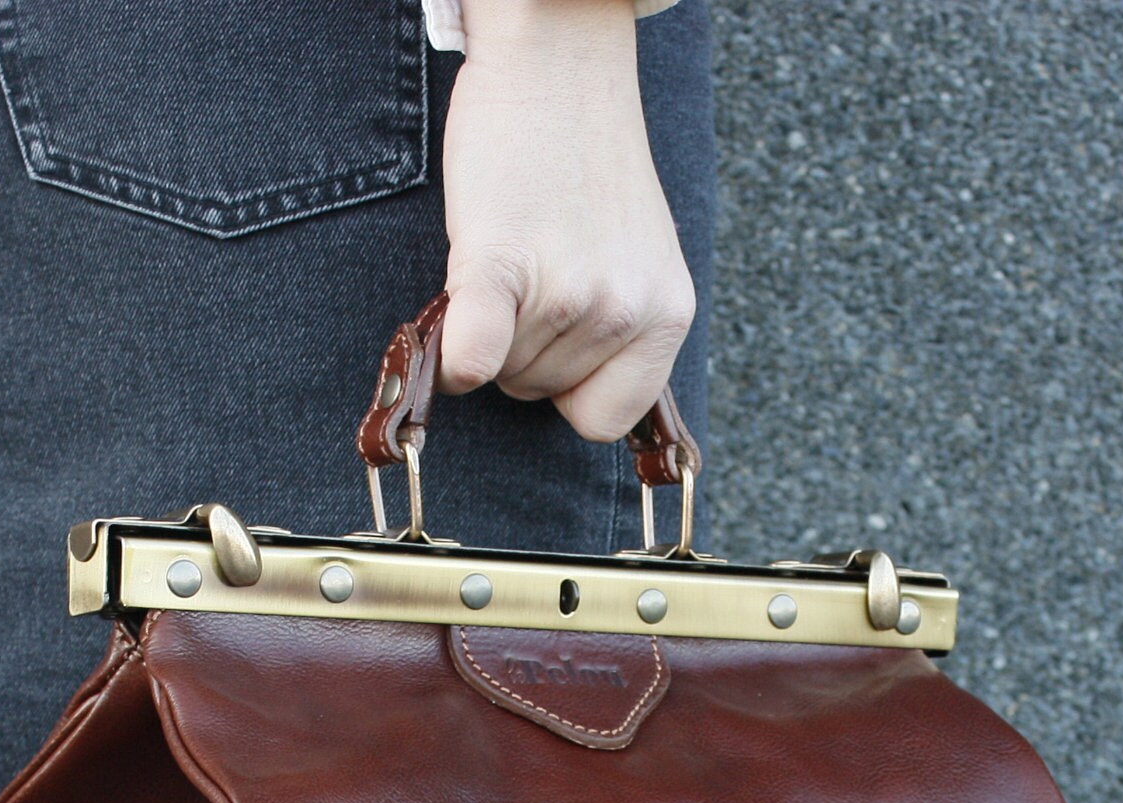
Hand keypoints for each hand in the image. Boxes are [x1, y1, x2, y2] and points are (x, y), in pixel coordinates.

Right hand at [436, 0, 694, 441]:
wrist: (558, 62)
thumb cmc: (584, 167)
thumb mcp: (634, 260)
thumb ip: (619, 334)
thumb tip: (568, 406)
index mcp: (667, 315)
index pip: (605, 420)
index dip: (569, 391)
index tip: (557, 342)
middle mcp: (628, 309)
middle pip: (543, 396)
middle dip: (522, 350)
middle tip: (530, 269)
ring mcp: (572, 287)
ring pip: (501, 372)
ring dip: (489, 329)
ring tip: (509, 252)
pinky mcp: (503, 258)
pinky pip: (480, 347)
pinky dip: (461, 356)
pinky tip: (455, 350)